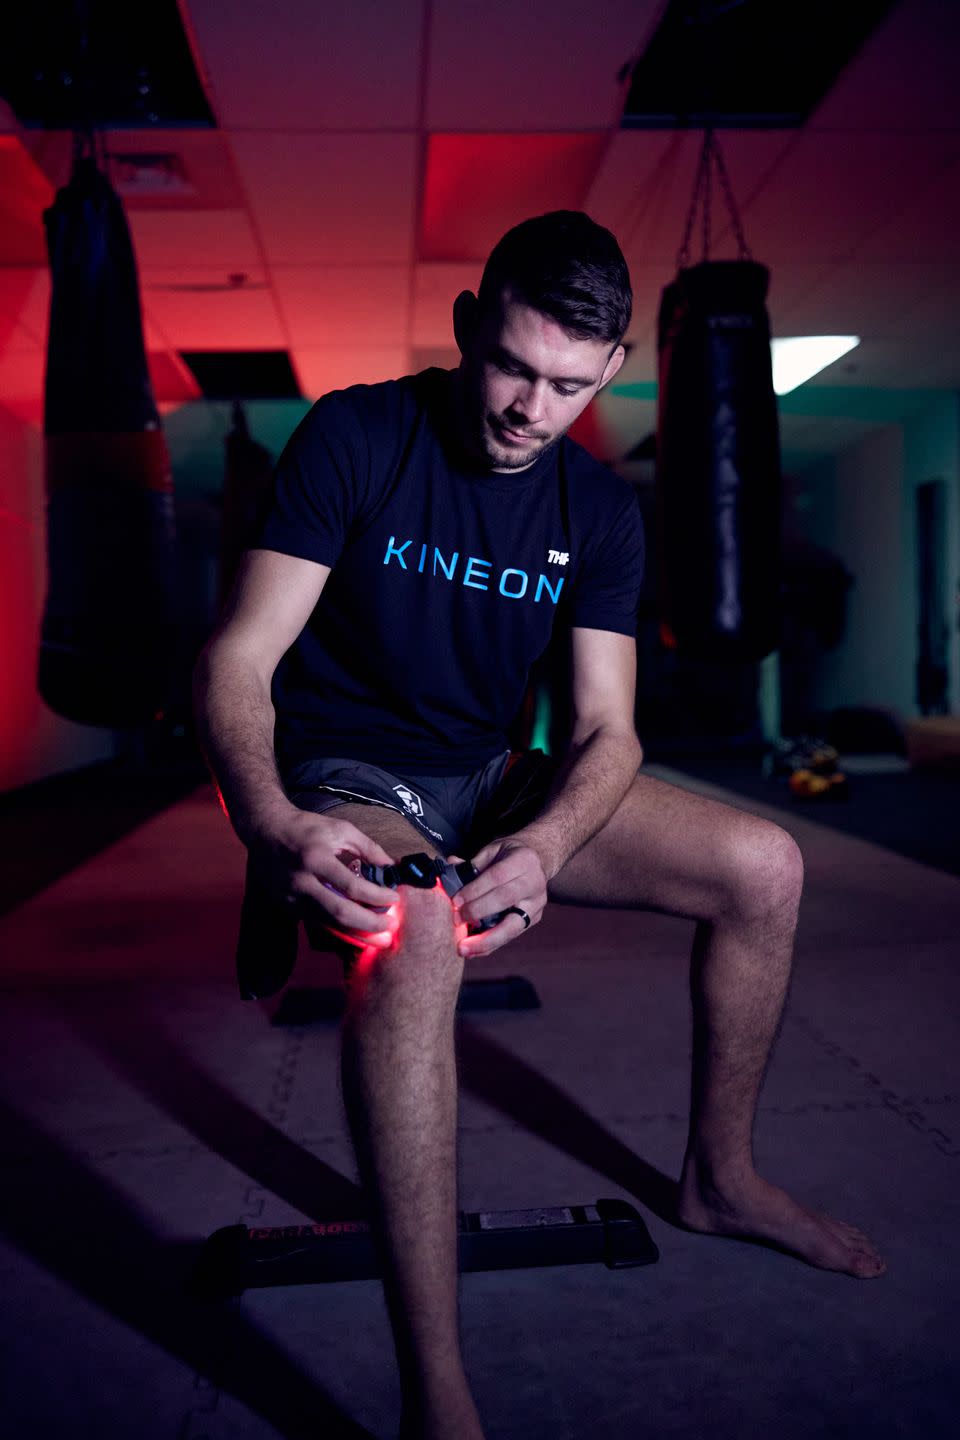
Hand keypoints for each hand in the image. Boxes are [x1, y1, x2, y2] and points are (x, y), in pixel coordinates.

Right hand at [250, 806, 399, 945]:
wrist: (266, 830)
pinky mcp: (287, 906)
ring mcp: (291, 897)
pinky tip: (356, 933)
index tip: (395, 898)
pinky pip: (318, 922)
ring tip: (379, 938)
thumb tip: (392, 868)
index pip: (352, 886)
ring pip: (328, 923)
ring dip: (357, 933)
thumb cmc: (307, 827)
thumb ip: (369, 848)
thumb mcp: (341, 829)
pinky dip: (339, 929)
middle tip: (391, 926)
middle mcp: (302, 882)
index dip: (376, 896)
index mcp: (316, 859)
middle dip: (369, 923)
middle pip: (340, 912)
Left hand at [449, 837, 547, 957]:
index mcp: (523, 860)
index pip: (497, 876)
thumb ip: (472, 863)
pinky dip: (490, 944)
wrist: (537, 861)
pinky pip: (511, 935)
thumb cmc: (508, 856)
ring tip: (464, 949)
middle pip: (505, 900)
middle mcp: (534, 882)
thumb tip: (449, 867)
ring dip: (485, 940)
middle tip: (456, 920)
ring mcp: (536, 904)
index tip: (455, 901)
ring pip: (512, 926)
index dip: (475, 890)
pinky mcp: (534, 919)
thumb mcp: (492, 851)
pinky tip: (473, 951)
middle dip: (478, 912)